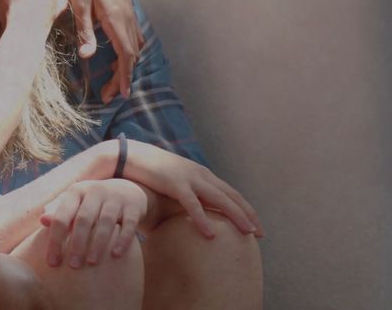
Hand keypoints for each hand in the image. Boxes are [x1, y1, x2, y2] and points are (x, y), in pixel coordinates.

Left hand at [39, 179, 146, 268]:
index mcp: (76, 192)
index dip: (55, 240)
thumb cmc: (93, 203)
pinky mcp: (133, 206)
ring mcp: (116, 198)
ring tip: (92, 262)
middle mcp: (95, 192)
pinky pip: (129, 224)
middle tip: (73, 265)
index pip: (62, 216)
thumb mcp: (76, 203)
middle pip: (84, 219)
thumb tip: (42, 220)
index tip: (52, 263)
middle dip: (77, 243)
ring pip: (106, 221)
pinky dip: (123, 239)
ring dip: (98, 243)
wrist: (127, 190)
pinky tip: (115, 254)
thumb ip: (59, 213)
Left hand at [65, 0, 143, 101]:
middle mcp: (127, 19)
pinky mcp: (128, 11)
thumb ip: (84, 30)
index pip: (126, 55)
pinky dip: (129, 52)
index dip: (125, 77)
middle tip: (108, 96)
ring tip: (113, 82)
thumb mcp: (79, 3)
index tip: (121, 95)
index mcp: (116, 20)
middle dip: (122, 78)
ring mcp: (130, 15)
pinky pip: (134, 37)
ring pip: (135, 48)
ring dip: (126, 66)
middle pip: (131, 56)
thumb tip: (87, 56)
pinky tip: (120, 58)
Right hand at [123, 140, 263, 238]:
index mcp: (202, 175)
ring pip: (219, 199)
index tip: (256, 226)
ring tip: (248, 233)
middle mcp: (201, 175)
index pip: (230, 193)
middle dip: (248, 215)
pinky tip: (210, 235)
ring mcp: (189, 178)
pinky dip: (202, 220)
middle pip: (231, 196)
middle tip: (260, 234)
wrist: (130, 156)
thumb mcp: (175, 182)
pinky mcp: (175, 184)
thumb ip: (187, 194)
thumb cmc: (151, 173)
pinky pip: (192, 205)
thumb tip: (194, 214)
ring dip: (236, 216)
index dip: (245, 209)